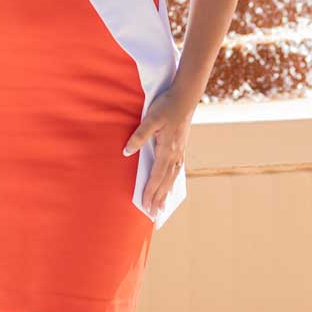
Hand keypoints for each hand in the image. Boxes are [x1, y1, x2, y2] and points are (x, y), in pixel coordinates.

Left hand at [122, 86, 192, 215]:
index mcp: (167, 149)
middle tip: (153, 213)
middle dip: (159, 197)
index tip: (146, 205)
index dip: (151, 191)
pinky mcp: (181, 147)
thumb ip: (139, 136)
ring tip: (163, 206)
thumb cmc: (166, 106)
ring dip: (166, 192)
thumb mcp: (150, 119)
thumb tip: (126, 151)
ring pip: (173, 177)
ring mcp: (180, 151)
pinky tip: (171, 184)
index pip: (156, 176)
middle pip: (166, 181)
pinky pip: (177, 169)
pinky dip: (173, 180)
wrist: (185, 97)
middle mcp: (175, 154)